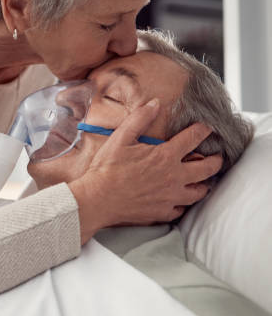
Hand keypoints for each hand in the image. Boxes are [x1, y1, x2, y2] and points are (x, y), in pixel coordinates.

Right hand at [69, 98, 222, 243]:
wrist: (97, 199)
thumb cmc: (107, 169)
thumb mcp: (121, 138)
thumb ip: (140, 119)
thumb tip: (155, 103)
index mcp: (165, 156)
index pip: (193, 138)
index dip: (203, 130)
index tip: (207, 127)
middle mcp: (174, 177)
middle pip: (207, 168)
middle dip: (216, 160)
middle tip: (217, 157)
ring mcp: (170, 197)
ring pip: (199, 192)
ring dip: (204, 184)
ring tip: (204, 180)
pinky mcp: (162, 212)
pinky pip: (181, 210)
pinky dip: (184, 203)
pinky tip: (180, 200)